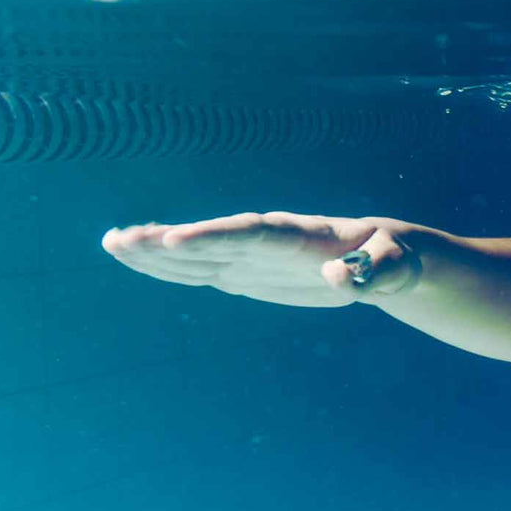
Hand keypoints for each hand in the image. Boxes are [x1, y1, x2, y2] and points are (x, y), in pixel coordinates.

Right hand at [102, 212, 420, 306]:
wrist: (388, 258)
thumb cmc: (397, 260)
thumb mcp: (398, 268)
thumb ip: (375, 271)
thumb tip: (339, 278)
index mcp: (305, 235)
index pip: (254, 232)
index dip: (215, 236)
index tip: (175, 240)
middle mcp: (271, 240)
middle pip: (215, 238)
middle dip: (168, 241)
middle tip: (121, 240)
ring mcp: (255, 255)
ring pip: (200, 253)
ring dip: (157, 251)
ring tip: (112, 243)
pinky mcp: (248, 271)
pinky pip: (204, 269)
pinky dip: (171, 266)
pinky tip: (137, 258)